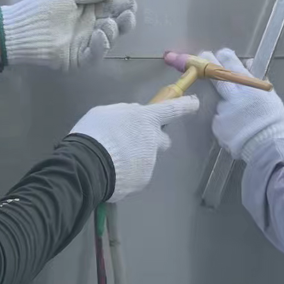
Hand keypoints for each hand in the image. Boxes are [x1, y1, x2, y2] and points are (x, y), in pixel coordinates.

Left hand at [0, 0, 136, 70]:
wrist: (19, 28)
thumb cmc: (41, 6)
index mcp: (89, 10)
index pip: (112, 8)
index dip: (124, 6)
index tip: (131, 3)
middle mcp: (90, 27)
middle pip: (115, 25)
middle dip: (125, 20)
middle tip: (128, 14)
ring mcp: (85, 43)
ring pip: (109, 40)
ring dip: (114, 32)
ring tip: (110, 24)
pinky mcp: (78, 59)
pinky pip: (95, 55)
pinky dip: (101, 47)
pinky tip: (99, 35)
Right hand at [71, 97, 199, 201]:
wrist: (86, 164)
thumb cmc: (94, 132)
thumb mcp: (107, 112)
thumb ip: (126, 113)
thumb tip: (135, 115)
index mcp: (145, 118)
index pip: (172, 109)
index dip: (185, 105)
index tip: (196, 102)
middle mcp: (153, 139)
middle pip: (163, 139)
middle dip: (154, 140)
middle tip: (135, 143)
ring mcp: (150, 161)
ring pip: (147, 158)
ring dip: (136, 158)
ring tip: (113, 161)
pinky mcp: (143, 180)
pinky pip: (137, 174)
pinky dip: (129, 174)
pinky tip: (112, 172)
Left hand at [201, 48, 283, 162]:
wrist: (267, 148)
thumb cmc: (272, 122)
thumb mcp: (271, 97)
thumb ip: (258, 81)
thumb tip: (249, 64)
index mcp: (249, 88)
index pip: (234, 66)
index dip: (226, 58)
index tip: (221, 53)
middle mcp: (234, 97)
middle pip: (218, 76)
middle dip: (210, 64)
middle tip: (204, 55)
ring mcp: (224, 111)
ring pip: (221, 102)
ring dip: (227, 104)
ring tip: (242, 117)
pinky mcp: (218, 125)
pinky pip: (220, 118)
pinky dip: (226, 120)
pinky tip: (237, 127)